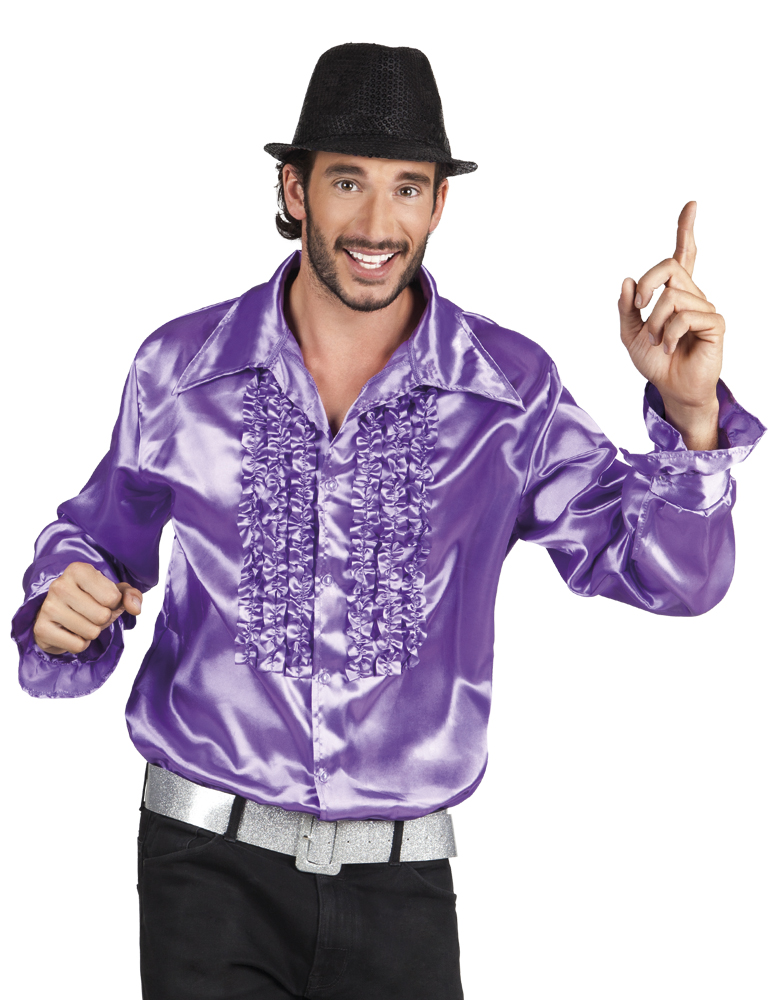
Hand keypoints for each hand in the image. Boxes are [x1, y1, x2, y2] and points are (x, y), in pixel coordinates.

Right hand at [33, 562, 142, 654]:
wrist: (59, 617)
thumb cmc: (90, 600)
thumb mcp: (114, 593)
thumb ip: (131, 595)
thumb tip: (135, 608)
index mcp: (78, 570)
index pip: (112, 597)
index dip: (113, 604)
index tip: (100, 600)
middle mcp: (60, 585)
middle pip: (102, 616)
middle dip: (102, 620)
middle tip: (90, 614)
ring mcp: (48, 606)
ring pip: (91, 632)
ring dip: (91, 632)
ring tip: (80, 622)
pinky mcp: (41, 628)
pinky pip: (77, 645)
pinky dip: (79, 644)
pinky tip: (70, 632)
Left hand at [618, 201, 723, 449]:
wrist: (669, 389)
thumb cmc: (654, 361)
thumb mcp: (629, 333)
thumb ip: (627, 307)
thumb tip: (627, 280)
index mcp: (674, 293)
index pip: (684, 255)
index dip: (686, 229)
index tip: (691, 204)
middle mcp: (693, 295)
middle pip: (669, 267)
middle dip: (647, 285)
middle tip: (639, 306)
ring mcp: (705, 308)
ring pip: (672, 297)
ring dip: (655, 323)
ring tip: (658, 341)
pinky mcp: (715, 325)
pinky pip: (687, 316)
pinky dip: (670, 333)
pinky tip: (669, 346)